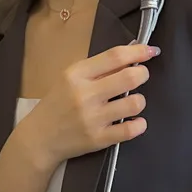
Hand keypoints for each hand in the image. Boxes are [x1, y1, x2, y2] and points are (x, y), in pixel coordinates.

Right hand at [16, 43, 159, 169]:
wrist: (40, 138)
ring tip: (133, 102)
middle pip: (129, 77)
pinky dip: (139, 124)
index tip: (150, 51)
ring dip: (140, 100)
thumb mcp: (70, 78)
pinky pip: (130, 130)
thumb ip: (97, 68)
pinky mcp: (98, 140)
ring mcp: (93, 119)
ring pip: (134, 103)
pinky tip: (136, 121)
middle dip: (143, 74)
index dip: (138, 52)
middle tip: (141, 76)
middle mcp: (85, 95)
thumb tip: (130, 54)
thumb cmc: (57, 105)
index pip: (115, 57)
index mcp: (77, 75)